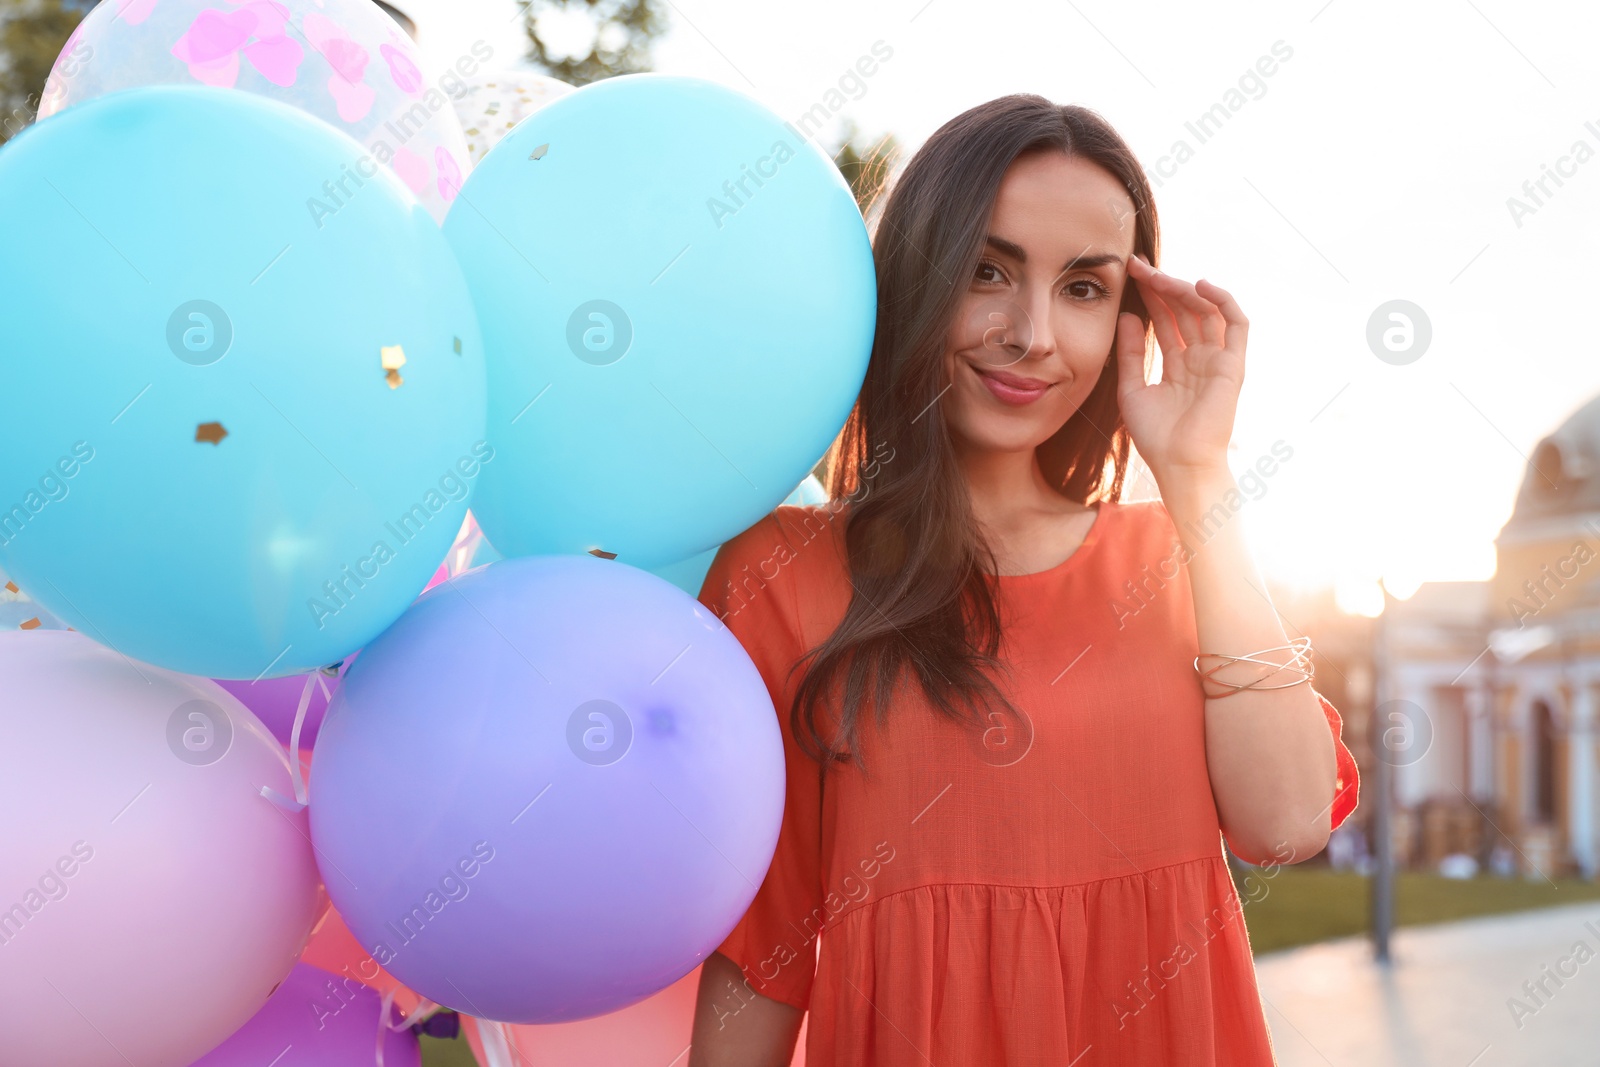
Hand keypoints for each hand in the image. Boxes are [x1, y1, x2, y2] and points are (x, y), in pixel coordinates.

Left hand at [1114, 254, 1244, 482]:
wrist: (1179, 464)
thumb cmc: (1156, 436)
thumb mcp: (1132, 389)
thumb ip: (1130, 353)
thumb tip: (1127, 316)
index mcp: (1179, 365)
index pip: (1166, 320)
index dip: (1150, 295)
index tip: (1130, 274)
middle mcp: (1200, 358)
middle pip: (1184, 311)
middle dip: (1162, 285)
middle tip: (1138, 266)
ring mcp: (1218, 360)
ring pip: (1205, 311)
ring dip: (1182, 289)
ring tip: (1157, 275)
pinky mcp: (1233, 364)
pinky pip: (1236, 324)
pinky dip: (1222, 301)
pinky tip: (1199, 285)